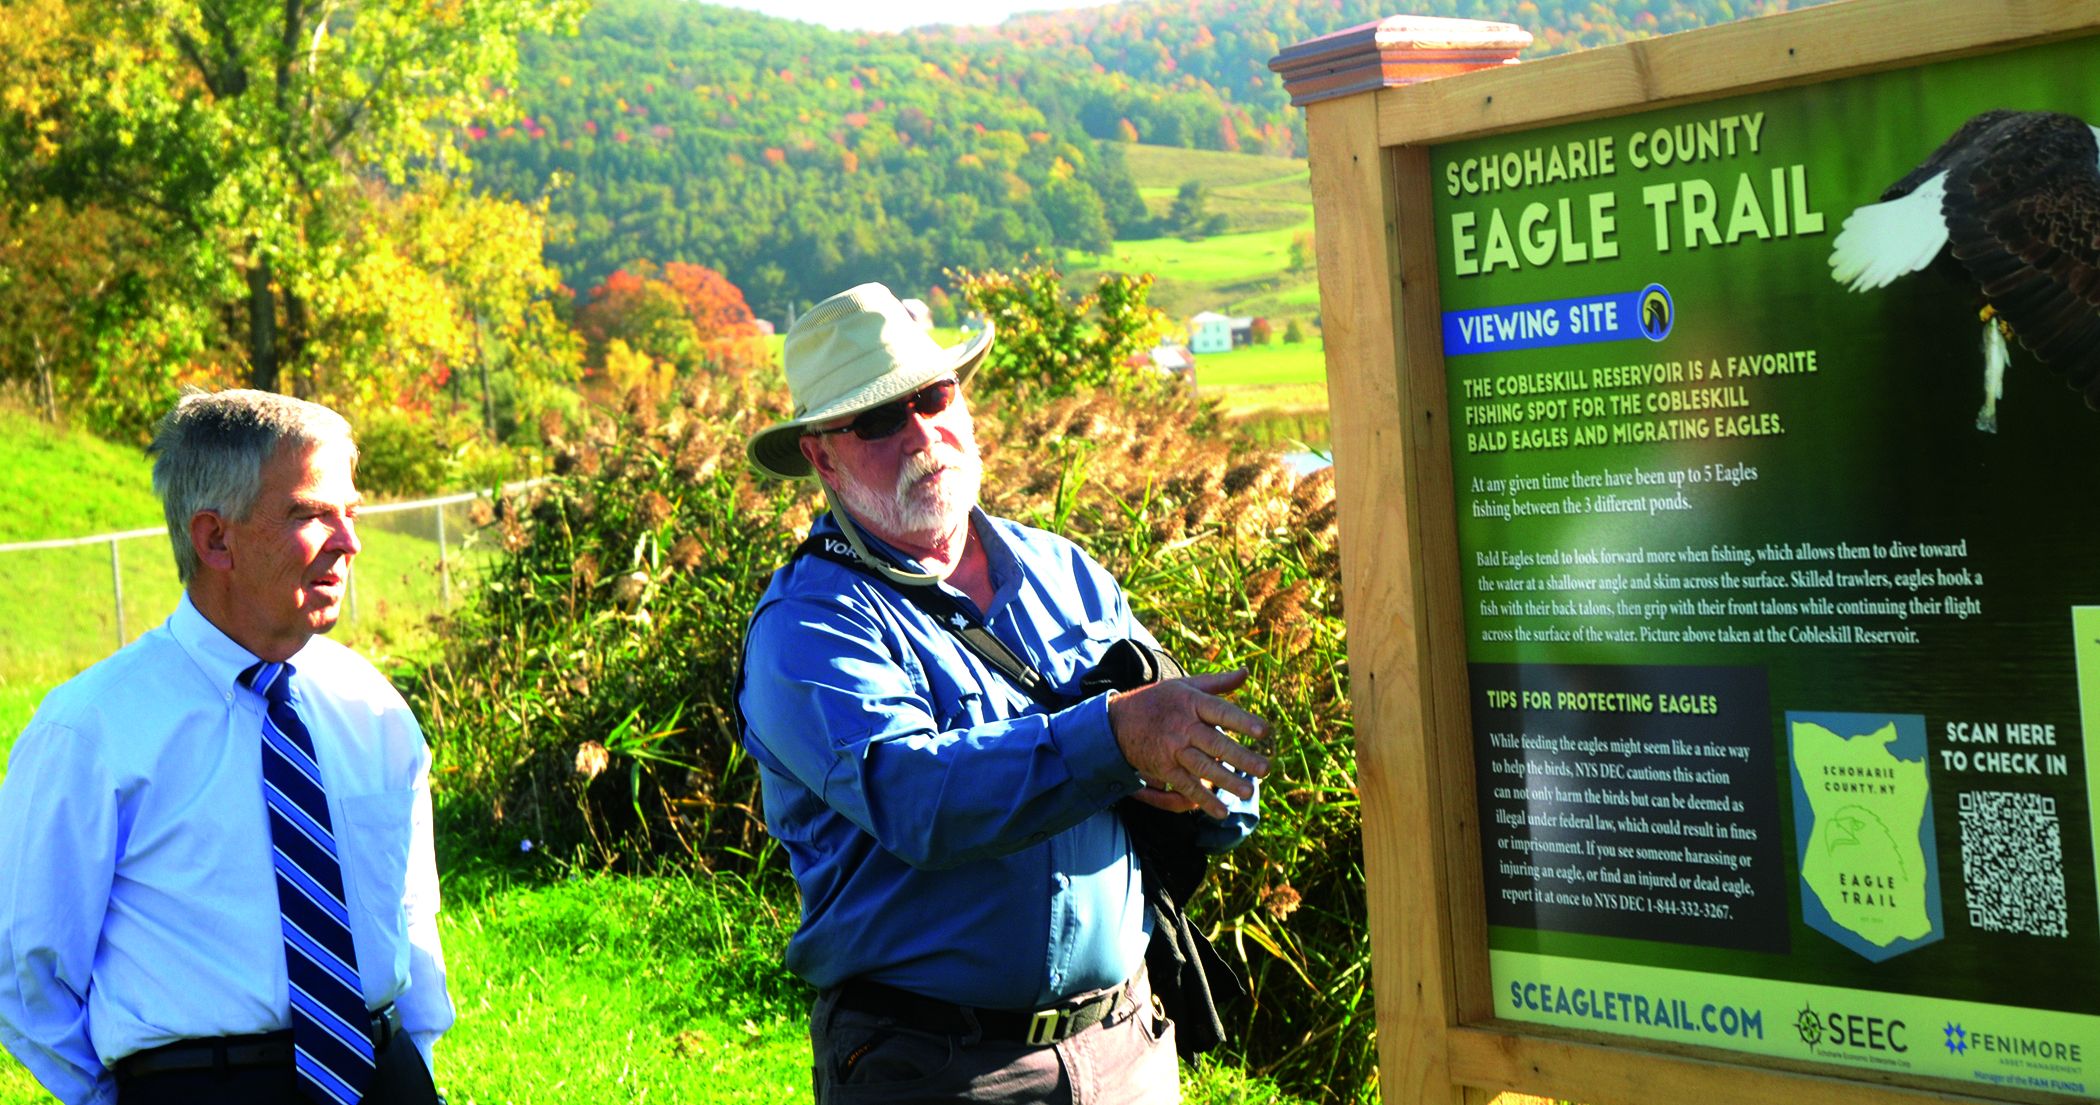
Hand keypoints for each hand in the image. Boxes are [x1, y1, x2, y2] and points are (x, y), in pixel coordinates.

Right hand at [1107, 670, 1270, 818]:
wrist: (1118, 721)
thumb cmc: (1159, 700)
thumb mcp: (1184, 685)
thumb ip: (1217, 682)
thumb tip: (1246, 673)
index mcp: (1191, 702)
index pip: (1221, 712)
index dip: (1243, 722)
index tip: (1265, 731)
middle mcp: (1183, 726)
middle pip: (1215, 743)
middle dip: (1241, 758)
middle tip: (1265, 769)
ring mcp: (1172, 749)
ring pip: (1203, 767)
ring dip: (1226, 781)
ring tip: (1248, 792)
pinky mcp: (1164, 768)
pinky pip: (1186, 785)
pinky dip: (1203, 799)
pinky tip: (1221, 811)